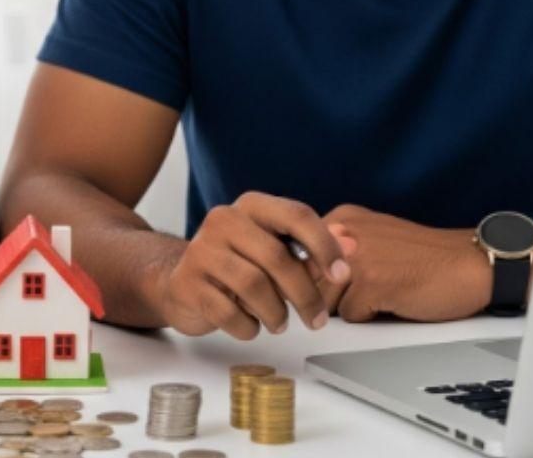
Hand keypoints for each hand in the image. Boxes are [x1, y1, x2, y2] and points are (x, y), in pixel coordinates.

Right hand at [158, 191, 354, 339]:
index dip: (324, 246)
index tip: (343, 275)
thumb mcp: (275, 251)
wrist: (182, 282)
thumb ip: (311, 248)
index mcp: (251, 206)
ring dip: (276, 313)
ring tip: (279, 322)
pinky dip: (248, 327)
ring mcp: (201, 250)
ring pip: (253, 286)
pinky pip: (228, 312)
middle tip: (318, 320)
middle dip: (305, 295)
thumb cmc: (238, 265)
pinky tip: (250, 325)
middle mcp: (223, 220)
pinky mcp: (187, 283)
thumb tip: (351, 245)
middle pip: (277, 258)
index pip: (296, 215)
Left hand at [316, 204, 492, 322]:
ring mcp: (355, 257)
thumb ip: (336, 249)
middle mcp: (343, 232)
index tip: (330, 283)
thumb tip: (299, 275)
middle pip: (308, 280)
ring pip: (325, 300)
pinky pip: (350, 316)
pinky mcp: (371, 283)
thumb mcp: (371, 239)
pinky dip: (370, 317)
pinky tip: (393, 300)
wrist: (468, 264)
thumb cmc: (423, 258)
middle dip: (328, 295)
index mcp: (341, 218)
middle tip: (365, 291)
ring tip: (381, 292)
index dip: (312, 278)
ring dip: (349, 307)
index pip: (299, 256)